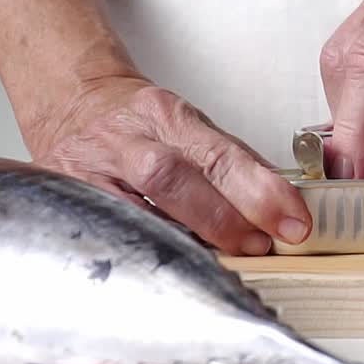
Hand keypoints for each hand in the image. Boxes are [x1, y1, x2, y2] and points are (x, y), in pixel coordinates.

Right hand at [25, 76, 311, 255]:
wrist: (70, 102)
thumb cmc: (140, 122)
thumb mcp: (188, 126)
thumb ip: (232, 163)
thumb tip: (280, 203)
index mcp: (167, 115)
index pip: (222, 155)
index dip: (262, 192)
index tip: (294, 222)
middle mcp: (128, 138)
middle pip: (178, 179)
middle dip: (227, 219)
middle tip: (263, 244)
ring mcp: (93, 168)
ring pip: (141, 207)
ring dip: (191, 239)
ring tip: (228, 257)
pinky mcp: (70, 194)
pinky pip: (112, 228)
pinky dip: (147, 247)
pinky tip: (175, 262)